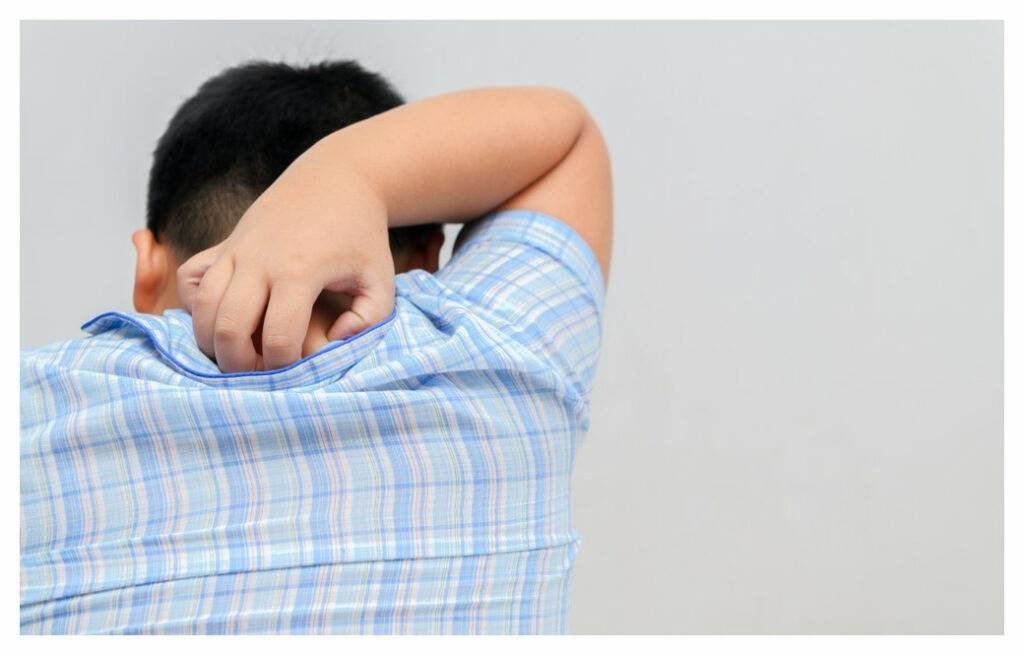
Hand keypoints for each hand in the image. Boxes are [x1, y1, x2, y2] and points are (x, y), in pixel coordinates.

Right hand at [177, 160, 394, 372]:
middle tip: (259, 374)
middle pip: (228, 329)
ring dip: (213, 342)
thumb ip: (369, 321)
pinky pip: (189, 281)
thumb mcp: (381, 279)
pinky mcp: (223, 244)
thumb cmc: (362, 236)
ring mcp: (236, 249)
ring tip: (240, 354)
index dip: (284, 368)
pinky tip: (221, 319)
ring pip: (201, 309)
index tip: (296, 371)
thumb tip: (333, 342)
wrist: (336, 180)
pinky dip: (196, 306)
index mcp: (299, 271)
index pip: (277, 339)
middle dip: (238, 364)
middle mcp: (259, 260)